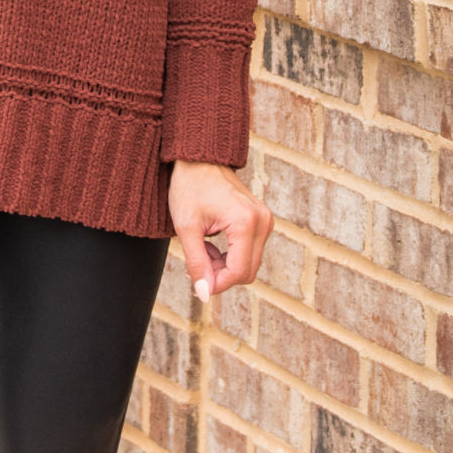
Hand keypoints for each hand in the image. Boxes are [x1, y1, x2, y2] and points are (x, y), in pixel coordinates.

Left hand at [169, 160, 271, 301]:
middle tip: (196, 263)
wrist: (199, 159)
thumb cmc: (189, 187)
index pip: (239, 272)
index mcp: (246, 223)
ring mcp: (265, 221)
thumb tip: (205, 293)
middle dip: (221, 275)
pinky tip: (211, 243)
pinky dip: (230, 255)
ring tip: (201, 248)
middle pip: (247, 272)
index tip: (196, 282)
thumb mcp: (187, 228)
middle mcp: (262, 222)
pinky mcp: (262, 220)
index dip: (217, 284)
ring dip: (224, 265)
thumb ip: (197, 263)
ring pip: (249, 264)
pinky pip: (250, 251)